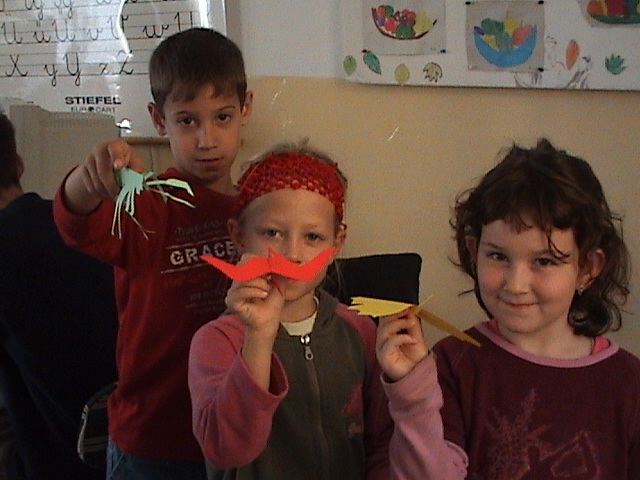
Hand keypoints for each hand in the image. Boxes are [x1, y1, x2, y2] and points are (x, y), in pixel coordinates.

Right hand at [63, 139, 143, 213]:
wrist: (109, 164)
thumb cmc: (126, 163)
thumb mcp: (135, 164)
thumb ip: (136, 170)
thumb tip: (136, 181)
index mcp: (116, 146)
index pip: (114, 148)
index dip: (116, 157)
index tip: (119, 167)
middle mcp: (100, 150)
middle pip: (103, 171)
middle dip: (112, 186)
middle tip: (120, 196)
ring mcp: (89, 160)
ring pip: (96, 182)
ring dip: (107, 193)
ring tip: (116, 196)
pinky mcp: (83, 171)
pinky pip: (91, 187)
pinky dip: (101, 195)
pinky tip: (108, 194)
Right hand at [225, 253, 285, 389]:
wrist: (270, 321)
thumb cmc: (272, 302)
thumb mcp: (279, 282)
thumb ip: (278, 268)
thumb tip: (278, 256)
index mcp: (247, 273)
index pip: (248, 258)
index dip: (260, 261)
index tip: (272, 269)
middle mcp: (238, 280)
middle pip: (243, 264)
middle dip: (260, 270)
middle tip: (269, 278)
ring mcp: (233, 290)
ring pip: (244, 278)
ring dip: (260, 283)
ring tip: (267, 291)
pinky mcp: (232, 301)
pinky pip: (240, 291)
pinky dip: (254, 291)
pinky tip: (263, 295)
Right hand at [376, 309, 428, 381]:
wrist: (416, 376)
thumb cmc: (414, 359)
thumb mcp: (416, 337)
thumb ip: (412, 325)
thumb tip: (410, 310)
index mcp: (388, 333)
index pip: (385, 317)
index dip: (393, 309)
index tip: (405, 305)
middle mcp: (382, 340)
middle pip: (383, 321)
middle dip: (396, 314)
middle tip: (409, 312)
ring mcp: (381, 348)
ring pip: (384, 330)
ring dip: (399, 324)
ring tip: (412, 324)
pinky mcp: (383, 357)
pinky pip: (389, 342)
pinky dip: (402, 338)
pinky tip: (412, 339)